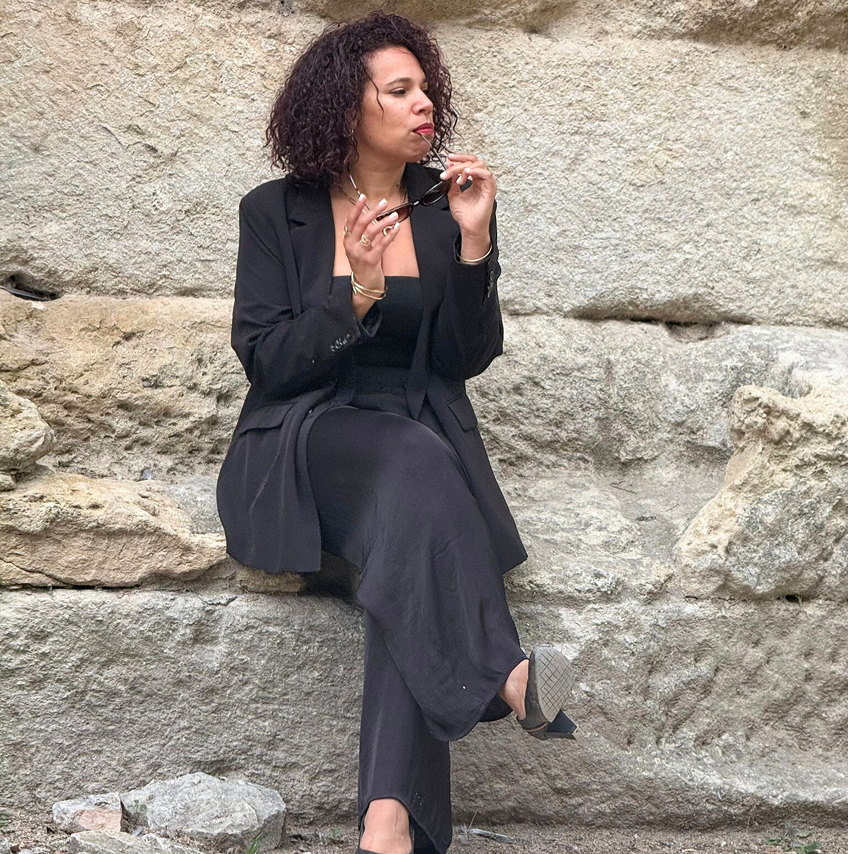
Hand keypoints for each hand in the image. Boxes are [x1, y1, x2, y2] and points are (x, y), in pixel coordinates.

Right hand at [343, 193, 400, 316]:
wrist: (364, 284)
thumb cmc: (363, 264)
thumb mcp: (358, 247)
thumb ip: (361, 233)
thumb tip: (369, 214)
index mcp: (347, 240)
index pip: (350, 220)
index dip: (357, 208)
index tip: (363, 196)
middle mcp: (351, 245)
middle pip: (361, 223)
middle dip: (373, 211)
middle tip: (383, 203)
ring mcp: (360, 253)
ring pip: (371, 232)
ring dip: (384, 221)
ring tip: (393, 215)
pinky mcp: (371, 260)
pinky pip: (382, 244)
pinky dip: (390, 234)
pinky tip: (396, 228)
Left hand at [440, 152, 496, 239]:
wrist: (468, 227)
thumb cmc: (464, 215)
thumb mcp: (453, 194)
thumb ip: (452, 181)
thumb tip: (449, 168)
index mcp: (475, 180)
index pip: (469, 162)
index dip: (459, 158)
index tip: (449, 159)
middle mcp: (482, 181)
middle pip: (474, 161)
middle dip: (460, 162)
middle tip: (449, 168)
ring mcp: (487, 184)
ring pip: (480, 165)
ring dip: (466, 168)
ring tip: (458, 178)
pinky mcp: (490, 190)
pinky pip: (487, 174)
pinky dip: (476, 171)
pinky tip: (467, 174)